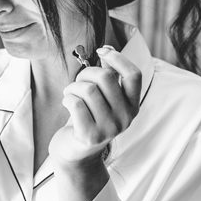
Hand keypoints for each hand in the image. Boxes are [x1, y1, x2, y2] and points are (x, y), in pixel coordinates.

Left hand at [49, 46, 143, 165]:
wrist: (75, 152)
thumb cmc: (88, 118)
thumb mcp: (104, 98)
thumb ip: (108, 76)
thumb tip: (107, 49)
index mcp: (133, 106)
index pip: (133, 75)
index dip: (117, 58)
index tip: (101, 50)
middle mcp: (126, 118)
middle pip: (105, 78)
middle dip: (85, 74)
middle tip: (78, 83)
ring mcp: (110, 128)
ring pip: (88, 89)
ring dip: (73, 87)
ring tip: (70, 95)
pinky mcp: (90, 136)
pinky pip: (75, 103)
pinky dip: (67, 98)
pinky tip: (67, 104)